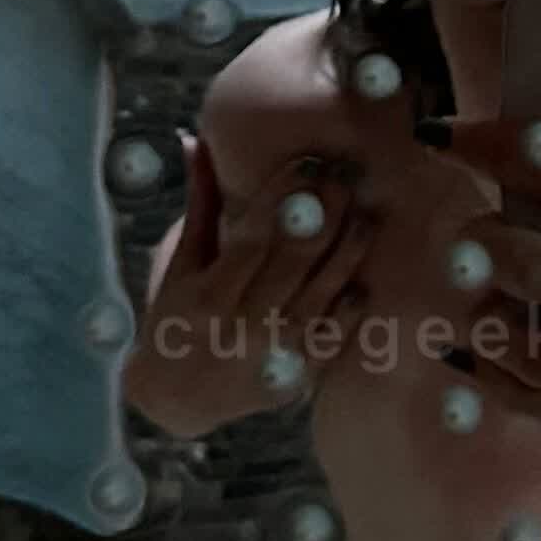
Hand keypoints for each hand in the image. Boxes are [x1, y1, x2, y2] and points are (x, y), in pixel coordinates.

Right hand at [128, 117, 507, 436]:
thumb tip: (196, 141)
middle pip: (295, 259)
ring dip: (348, 250)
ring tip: (366, 213)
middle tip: (347, 175)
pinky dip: (349, 306)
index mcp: (208, 294)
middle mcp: (241, 324)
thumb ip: (199, 205)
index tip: (308, 162)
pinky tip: (362, 278)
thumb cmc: (175, 319)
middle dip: (324, 212)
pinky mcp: (296, 374)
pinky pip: (333, 336)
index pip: (254, 235)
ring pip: (322, 293)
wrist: (174, 399)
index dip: (283, 197)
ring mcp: (273, 352)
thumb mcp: (180, 265)